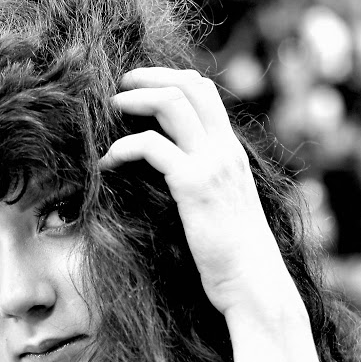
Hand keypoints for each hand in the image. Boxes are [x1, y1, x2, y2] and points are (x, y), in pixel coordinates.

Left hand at [99, 67, 290, 314]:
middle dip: (149, 78)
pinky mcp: (193, 185)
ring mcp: (211, 164)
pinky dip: (123, 147)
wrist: (253, 283)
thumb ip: (205, 183)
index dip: (171, 79)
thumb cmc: (234, 256)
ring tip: (110, 111)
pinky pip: (152, 146)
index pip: (206, 92)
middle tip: (120, 88)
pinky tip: (107, 163)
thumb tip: (173, 177)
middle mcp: (224, 150)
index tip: (142, 87)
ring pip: (172, 104)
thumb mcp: (222, 207)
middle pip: (190, 85)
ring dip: (135, 100)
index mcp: (231, 152)